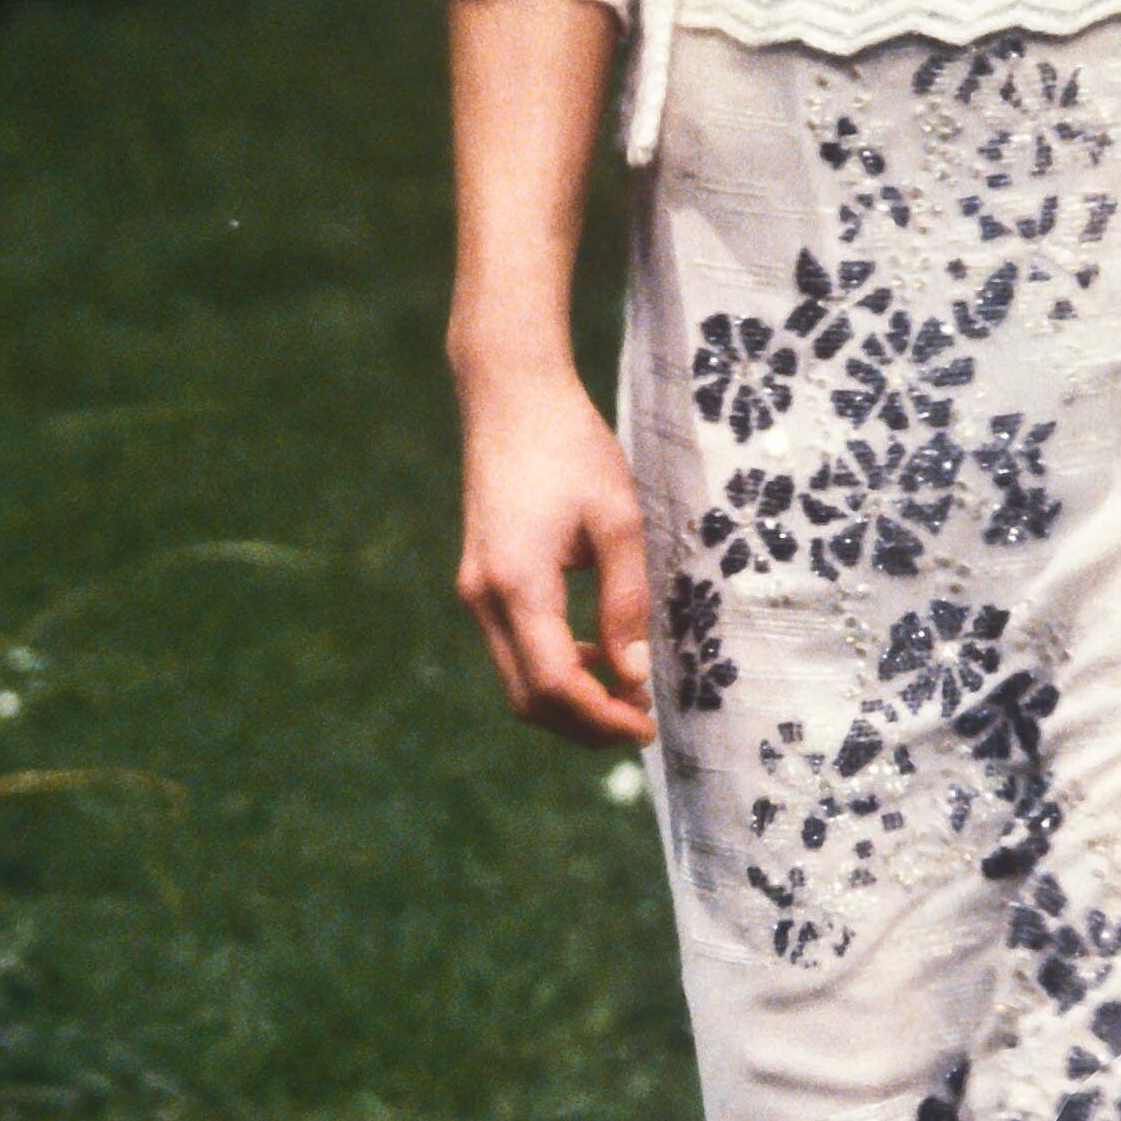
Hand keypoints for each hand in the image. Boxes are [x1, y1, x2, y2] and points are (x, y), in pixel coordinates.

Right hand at [455, 359, 655, 747]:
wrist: (511, 396)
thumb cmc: (571, 447)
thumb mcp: (617, 519)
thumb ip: (626, 599)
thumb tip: (634, 673)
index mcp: (518, 583)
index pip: (554, 683)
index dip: (601, 717)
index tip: (646, 725)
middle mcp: (483, 597)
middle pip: (528, 698)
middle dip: (584, 724)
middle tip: (641, 720)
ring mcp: (474, 591)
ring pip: (516, 680)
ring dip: (569, 700)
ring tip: (626, 692)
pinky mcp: (479, 581)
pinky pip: (512, 650)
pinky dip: (552, 669)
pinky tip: (595, 654)